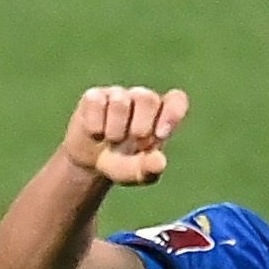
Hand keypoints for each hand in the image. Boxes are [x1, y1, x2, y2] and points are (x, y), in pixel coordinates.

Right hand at [62, 85, 189, 186]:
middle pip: (148, 98)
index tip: (161, 134)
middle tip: (134, 142)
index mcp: (163, 116)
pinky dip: (96, 125)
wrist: (91, 164)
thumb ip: (150, 168)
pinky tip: (96, 133)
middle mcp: (143, 100)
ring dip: (115, 129)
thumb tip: (159, 161)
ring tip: (113, 140)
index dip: (172, 112)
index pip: (177, 99)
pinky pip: (96, 102)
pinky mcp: (94, 95)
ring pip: (120, 101)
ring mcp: (119, 95)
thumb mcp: (138, 173)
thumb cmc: (124, 165)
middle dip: (140, 126)